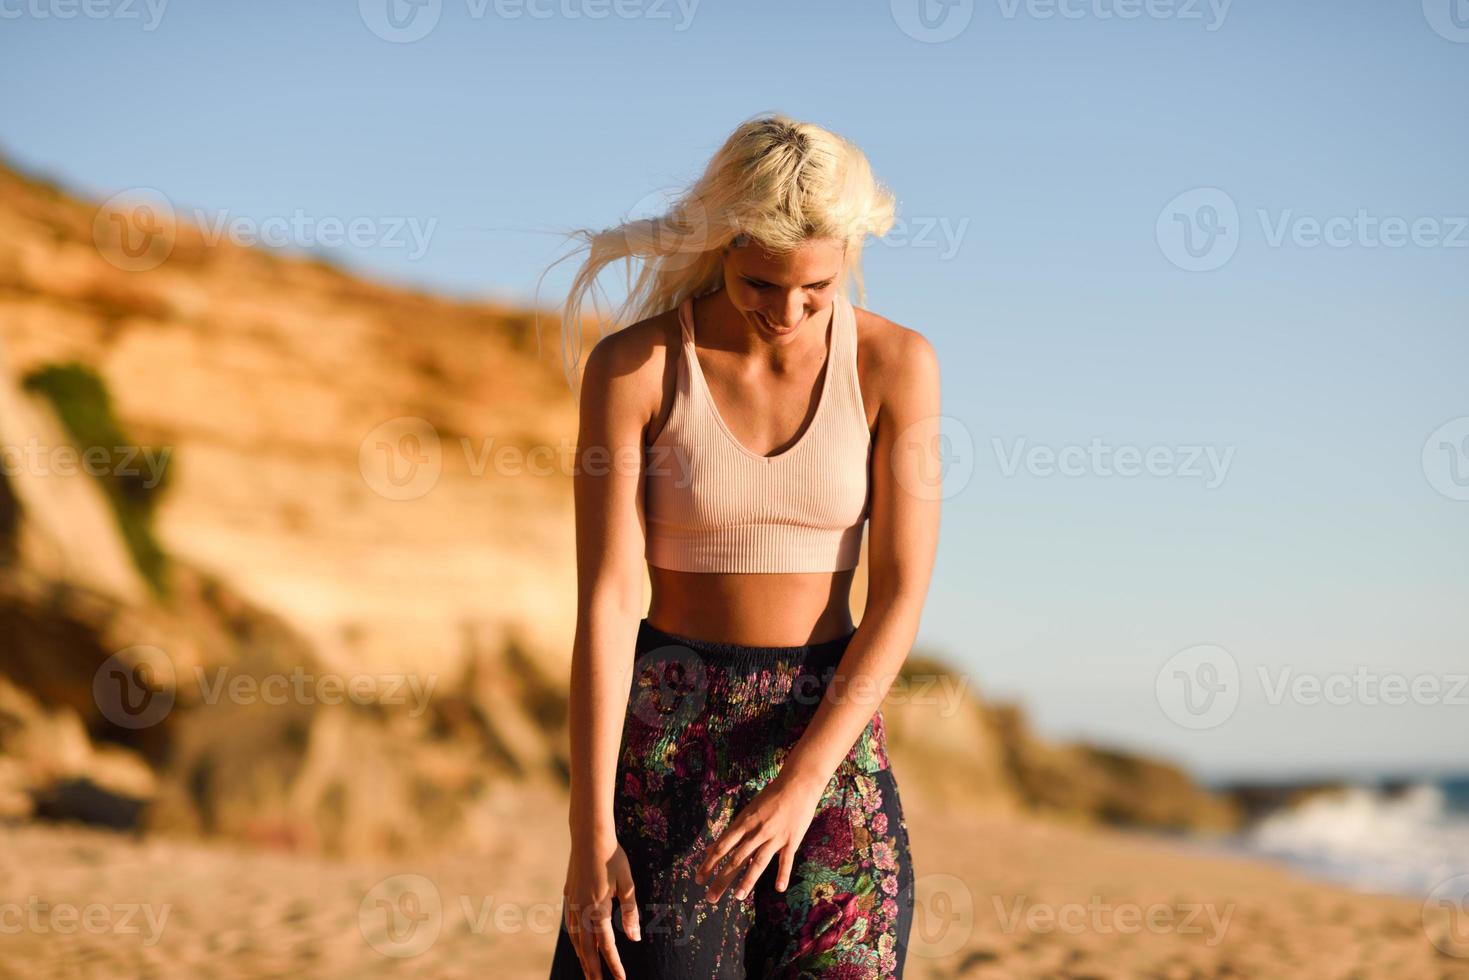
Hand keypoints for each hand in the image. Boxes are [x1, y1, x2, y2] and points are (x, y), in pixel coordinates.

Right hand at [562, 834, 640, 979]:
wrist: (588, 835)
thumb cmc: (612, 857)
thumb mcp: (627, 884)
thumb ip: (630, 912)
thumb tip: (634, 938)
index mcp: (598, 908)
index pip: (607, 944)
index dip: (614, 964)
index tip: (621, 979)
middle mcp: (582, 909)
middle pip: (587, 948)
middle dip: (593, 969)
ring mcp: (572, 902)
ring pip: (575, 938)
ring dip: (582, 956)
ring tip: (587, 971)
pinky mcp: (568, 894)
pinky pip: (570, 924)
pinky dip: (574, 939)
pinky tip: (577, 943)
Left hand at [693, 770, 827, 903]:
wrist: (797, 784)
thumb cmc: (769, 798)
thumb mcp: (747, 812)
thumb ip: (731, 833)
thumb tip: (711, 849)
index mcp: (744, 823)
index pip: (722, 847)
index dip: (709, 864)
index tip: (699, 880)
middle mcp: (757, 831)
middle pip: (736, 859)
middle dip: (722, 879)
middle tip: (710, 898)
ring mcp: (774, 837)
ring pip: (758, 861)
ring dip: (747, 880)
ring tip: (737, 897)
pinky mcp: (792, 840)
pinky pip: (786, 860)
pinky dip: (783, 874)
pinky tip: (779, 888)